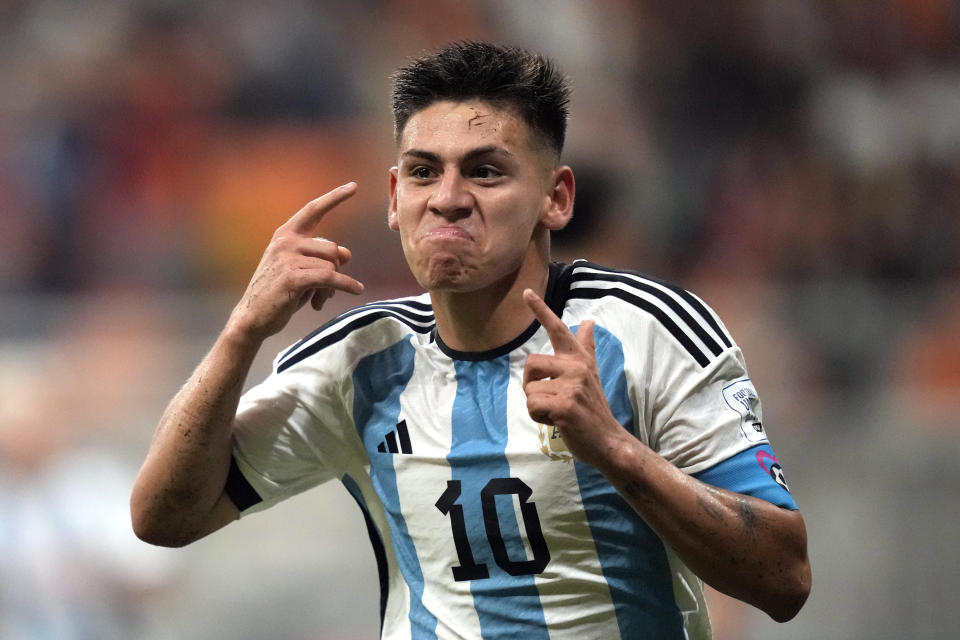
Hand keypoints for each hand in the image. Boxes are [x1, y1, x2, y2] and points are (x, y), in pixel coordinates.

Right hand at [227, 183, 364, 342]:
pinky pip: (330, 278)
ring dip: (334, 286)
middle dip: (337, 270)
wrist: (253, 317)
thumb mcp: (302, 270)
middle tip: (327, 292)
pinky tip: (356, 289)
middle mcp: (286, 241)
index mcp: (286, 235)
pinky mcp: (293, 277)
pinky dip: (346, 285)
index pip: (313, 210)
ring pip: (332, 266)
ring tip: (321, 300)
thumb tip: (347, 254)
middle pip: (332, 249)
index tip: (354, 186)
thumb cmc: (279, 293)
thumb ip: (321, 258)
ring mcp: (287, 258)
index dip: (335, 197)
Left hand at [521, 289, 626, 467]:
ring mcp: (572, 386)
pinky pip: (532, 405)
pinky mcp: (565, 405)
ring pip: (529, 389)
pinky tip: (558, 421)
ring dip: (536, 405)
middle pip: (530, 363)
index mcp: (579, 359)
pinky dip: (539, 418)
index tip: (526, 292)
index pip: (558, 330)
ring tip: (558, 411)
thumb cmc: (593, 408)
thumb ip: (586, 347)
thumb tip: (588, 321)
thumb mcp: (591, 373)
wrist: (608, 440)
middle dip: (532, 384)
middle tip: (551, 399)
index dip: (541, 310)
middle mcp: (577, 367)